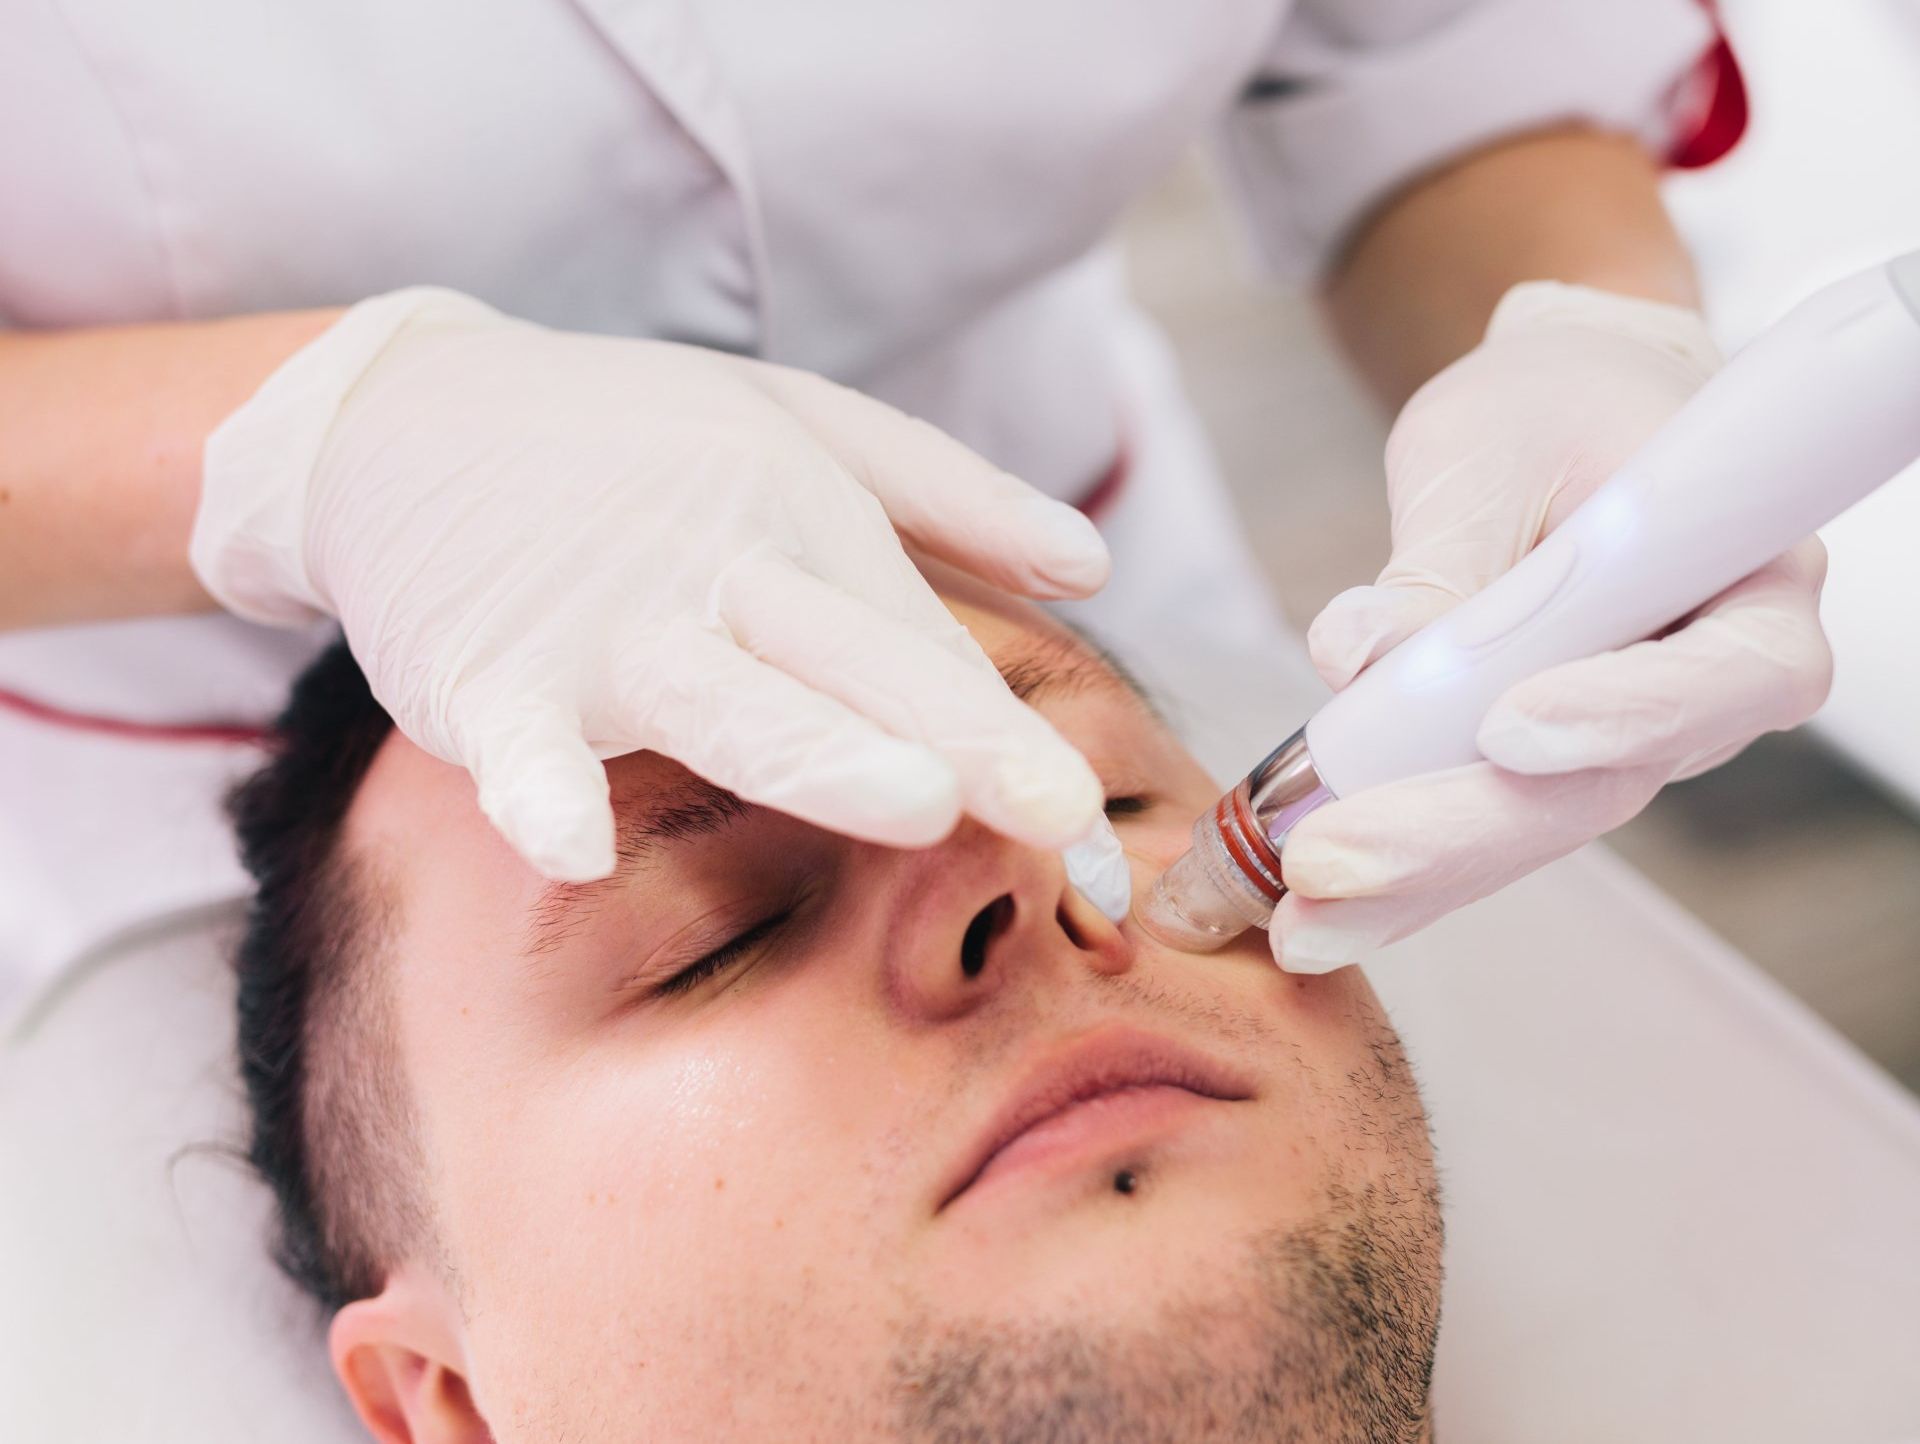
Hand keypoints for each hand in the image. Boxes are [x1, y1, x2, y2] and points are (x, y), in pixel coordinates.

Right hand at [193, 288, 1123, 888]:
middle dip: (961, 737)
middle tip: (1061, 808)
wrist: (413, 415)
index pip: (928, 648)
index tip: (1105, 836)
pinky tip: (574, 844)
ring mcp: (604, 627)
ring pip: (727, 700)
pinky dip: (541, 791)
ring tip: (915, 799)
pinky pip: (520, 747)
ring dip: (820, 749)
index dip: (1016, 742)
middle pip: (856, 663)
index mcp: (806, 517)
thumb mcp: (803, 427)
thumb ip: (953, 498)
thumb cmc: (634, 443)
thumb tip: (1097, 567)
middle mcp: (720, 570)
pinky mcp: (489, 675)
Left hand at [1274, 283, 1832, 971]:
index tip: (1509, 727)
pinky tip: (1309, 915)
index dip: (1625, 713)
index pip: (1723, 675)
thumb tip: (1363, 656)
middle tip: (1329, 862)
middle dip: (1454, 835)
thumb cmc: (1547, 409)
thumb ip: (1442, 562)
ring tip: (1295, 924)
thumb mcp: (1490, 450)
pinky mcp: (1544, 767)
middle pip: (1600, 789)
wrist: (1560, 410)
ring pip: (1528, 829)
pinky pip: (1478, 829)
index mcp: (1747, 583)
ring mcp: (1623, 740)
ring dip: (1408, 883)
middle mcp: (1701, 685)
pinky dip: (1393, 874)